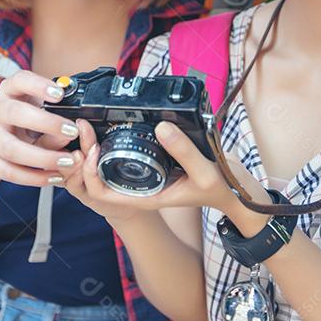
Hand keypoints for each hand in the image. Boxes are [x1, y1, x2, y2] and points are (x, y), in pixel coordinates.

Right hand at [0, 70, 80, 186]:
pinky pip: (9, 171)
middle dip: (46, 123)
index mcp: (9, 91)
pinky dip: (34, 177)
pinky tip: (54, 176)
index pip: (20, 80)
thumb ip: (54, 119)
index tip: (60, 94)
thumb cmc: (22, 120)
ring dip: (42, 157)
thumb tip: (71, 131)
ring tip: (67, 160)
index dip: (38, 86)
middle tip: (72, 131)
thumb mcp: (38, 111)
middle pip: (14, 113)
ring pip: (11, 148)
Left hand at [62, 119, 262, 221]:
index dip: (89, 174)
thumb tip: (161, 127)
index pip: (102, 194)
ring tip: (91, 124)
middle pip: (99, 177)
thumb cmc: (220, 188)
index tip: (92, 150)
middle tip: (85, 129)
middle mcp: (141, 186)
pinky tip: (111, 124)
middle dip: (86, 155)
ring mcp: (146, 174)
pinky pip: (125, 153)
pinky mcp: (153, 160)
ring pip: (108, 164)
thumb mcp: (204, 171)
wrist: (235, 190)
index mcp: (146, 197)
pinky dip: (112, 141)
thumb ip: (184, 150)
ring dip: (95, 146)